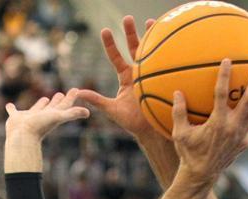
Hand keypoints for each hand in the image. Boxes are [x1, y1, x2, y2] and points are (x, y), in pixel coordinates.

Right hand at [4, 89, 89, 140]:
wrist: (22, 137)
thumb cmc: (40, 126)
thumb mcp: (58, 117)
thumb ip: (72, 114)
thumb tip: (88, 113)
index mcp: (53, 116)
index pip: (65, 105)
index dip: (71, 98)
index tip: (76, 90)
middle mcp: (42, 117)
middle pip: (52, 107)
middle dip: (57, 101)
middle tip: (61, 93)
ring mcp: (28, 118)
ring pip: (36, 109)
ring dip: (40, 104)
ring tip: (45, 98)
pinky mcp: (16, 119)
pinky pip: (13, 112)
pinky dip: (11, 109)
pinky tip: (8, 105)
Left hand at [78, 16, 158, 139]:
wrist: (151, 131)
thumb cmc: (131, 122)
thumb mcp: (111, 109)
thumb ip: (97, 100)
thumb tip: (78, 92)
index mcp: (125, 77)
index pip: (116, 57)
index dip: (110, 44)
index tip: (105, 30)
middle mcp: (138, 72)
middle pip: (133, 48)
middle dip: (130, 32)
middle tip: (127, 18)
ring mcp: (151, 74)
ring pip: (150, 52)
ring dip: (150, 36)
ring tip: (150, 21)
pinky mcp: (163, 79)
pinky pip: (165, 64)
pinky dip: (166, 51)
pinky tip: (169, 40)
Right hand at [171, 60, 247, 186]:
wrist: (201, 175)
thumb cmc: (189, 153)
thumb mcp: (180, 133)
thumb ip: (178, 112)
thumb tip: (177, 92)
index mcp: (217, 122)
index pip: (221, 93)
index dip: (224, 76)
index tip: (227, 60)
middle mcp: (233, 126)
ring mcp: (242, 135)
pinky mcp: (245, 142)